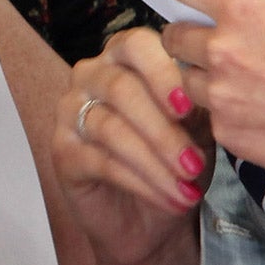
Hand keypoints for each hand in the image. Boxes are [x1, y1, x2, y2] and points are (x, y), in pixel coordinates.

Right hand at [54, 27, 212, 264]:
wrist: (152, 218)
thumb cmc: (175, 160)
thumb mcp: (197, 130)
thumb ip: (195, 107)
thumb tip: (202, 96)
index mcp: (125, 57)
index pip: (136, 46)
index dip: (162, 74)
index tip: (188, 108)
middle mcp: (91, 75)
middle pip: (121, 88)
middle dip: (163, 131)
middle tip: (194, 164)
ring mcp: (70, 112)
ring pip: (110, 128)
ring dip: (155, 162)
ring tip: (186, 187)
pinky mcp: (63, 152)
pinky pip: (100, 161)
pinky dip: (141, 182)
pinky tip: (169, 198)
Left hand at [125, 0, 264, 194]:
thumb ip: (260, 18)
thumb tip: (232, 16)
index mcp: (249, 12)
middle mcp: (227, 51)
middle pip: (174, 36)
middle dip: (190, 39)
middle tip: (220, 48)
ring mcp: (223, 96)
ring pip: (186, 80)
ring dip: (206, 80)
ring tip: (255, 88)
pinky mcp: (229, 135)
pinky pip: (209, 117)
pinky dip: (227, 114)